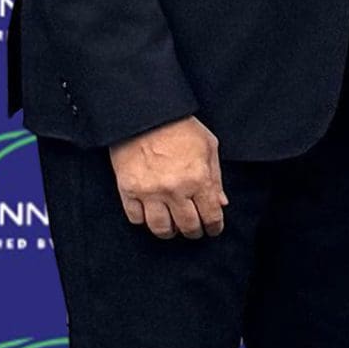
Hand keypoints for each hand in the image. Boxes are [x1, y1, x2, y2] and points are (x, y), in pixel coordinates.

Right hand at [110, 115, 226, 238]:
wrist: (145, 115)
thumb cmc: (181, 128)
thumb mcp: (208, 147)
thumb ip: (216, 178)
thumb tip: (221, 203)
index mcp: (198, 179)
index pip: (210, 216)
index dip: (214, 227)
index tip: (213, 229)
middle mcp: (174, 190)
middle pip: (187, 226)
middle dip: (194, 232)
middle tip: (195, 230)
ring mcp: (149, 192)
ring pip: (160, 228)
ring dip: (169, 232)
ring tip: (173, 227)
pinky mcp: (128, 190)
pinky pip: (136, 218)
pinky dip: (144, 220)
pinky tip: (151, 214)